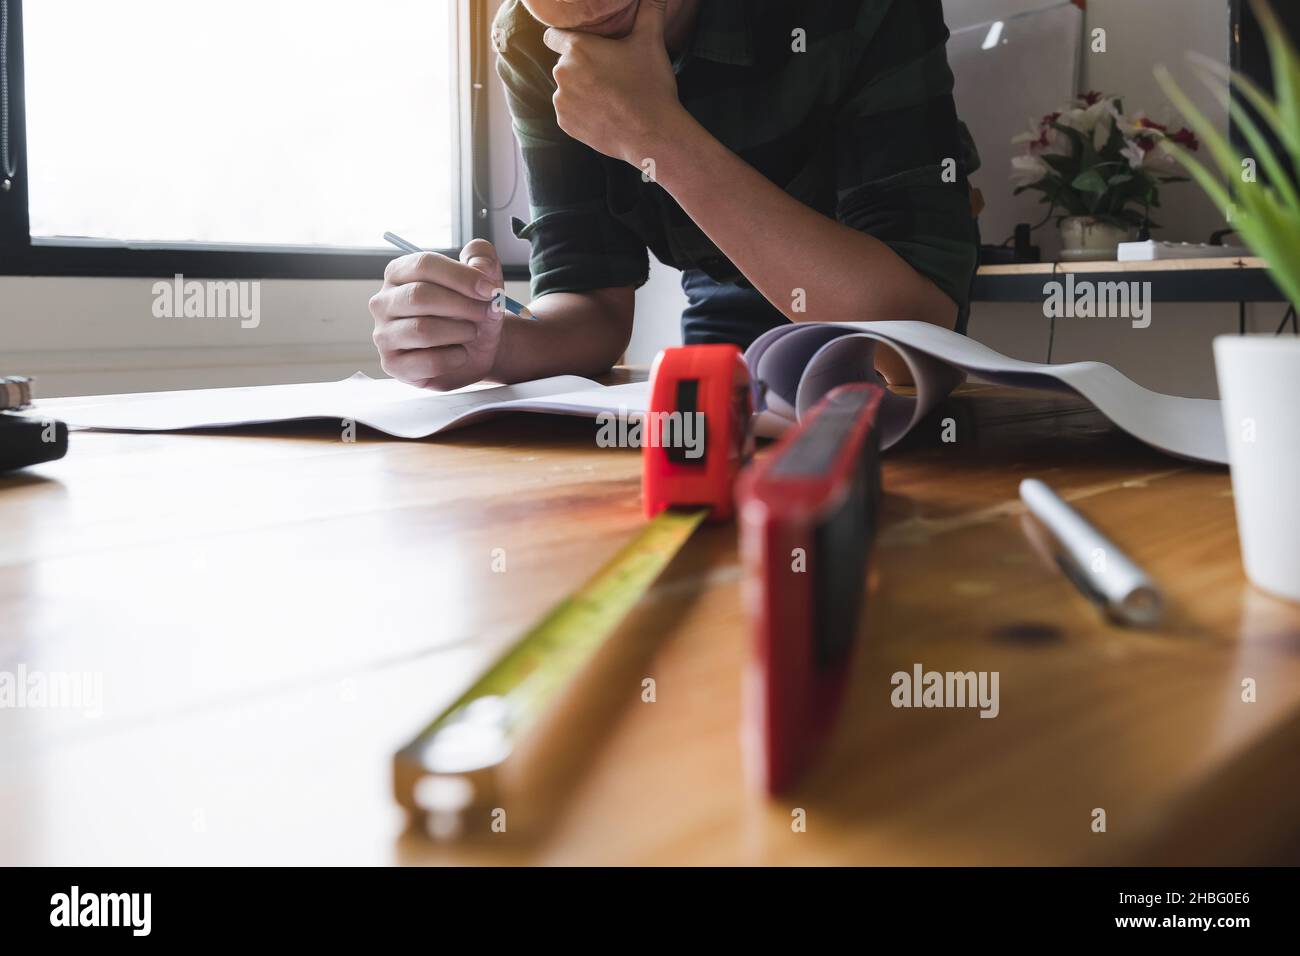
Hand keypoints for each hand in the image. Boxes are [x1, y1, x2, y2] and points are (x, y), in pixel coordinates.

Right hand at [369, 239, 507, 390]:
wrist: (476, 349)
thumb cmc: (471, 310)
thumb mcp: (483, 279)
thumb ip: (482, 258)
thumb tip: (481, 267)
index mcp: (399, 273)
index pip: (423, 265)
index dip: (461, 276)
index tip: (489, 289)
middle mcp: (384, 302)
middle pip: (419, 295)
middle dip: (462, 305)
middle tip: (489, 312)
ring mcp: (384, 335)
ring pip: (423, 330)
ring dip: (460, 331)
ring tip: (472, 332)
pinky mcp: (394, 365)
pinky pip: (428, 362)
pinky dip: (455, 358)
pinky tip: (461, 354)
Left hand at [543, 0, 681, 166]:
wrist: (652, 135)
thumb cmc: (650, 86)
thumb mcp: (651, 41)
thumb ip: (650, 9)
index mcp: (577, 48)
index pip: (552, 35)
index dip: (567, 38)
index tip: (584, 46)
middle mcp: (562, 73)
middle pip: (565, 63)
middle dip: (581, 67)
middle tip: (609, 75)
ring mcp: (561, 100)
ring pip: (566, 88)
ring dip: (581, 90)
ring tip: (608, 96)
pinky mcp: (565, 123)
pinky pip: (568, 111)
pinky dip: (581, 111)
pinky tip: (604, 113)